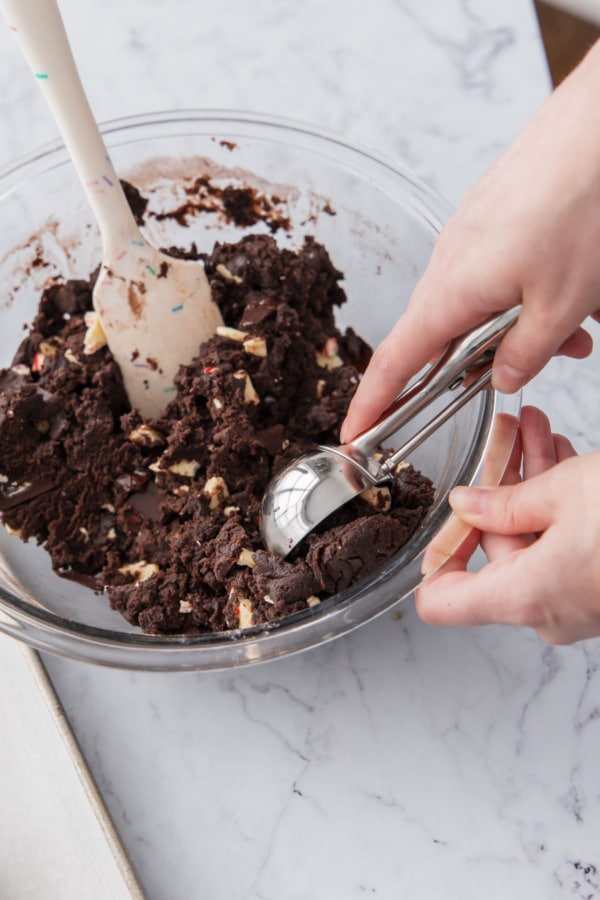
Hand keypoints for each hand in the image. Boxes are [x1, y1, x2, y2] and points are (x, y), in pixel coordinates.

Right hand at [341, 40, 599, 443]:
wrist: (594, 126)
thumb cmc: (577, 201)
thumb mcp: (562, 302)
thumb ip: (527, 353)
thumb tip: (506, 379)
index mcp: (451, 293)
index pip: (396, 363)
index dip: (372, 403)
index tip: (356, 433)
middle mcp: (447, 264)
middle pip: (446, 335)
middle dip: (492, 358)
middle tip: (544, 359)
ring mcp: (465, 237)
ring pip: (480, 302)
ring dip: (523, 322)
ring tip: (578, 320)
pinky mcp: (488, 217)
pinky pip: (494, 270)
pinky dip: (528, 290)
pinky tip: (571, 285)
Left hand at [416, 406, 599, 644]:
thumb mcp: (565, 494)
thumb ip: (504, 501)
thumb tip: (468, 504)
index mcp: (524, 598)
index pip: (441, 602)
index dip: (433, 558)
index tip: (443, 517)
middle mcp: (548, 612)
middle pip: (495, 553)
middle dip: (496, 486)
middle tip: (503, 437)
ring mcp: (579, 604)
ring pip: (534, 541)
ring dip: (531, 484)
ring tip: (533, 432)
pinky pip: (565, 548)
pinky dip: (559, 507)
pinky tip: (562, 457)